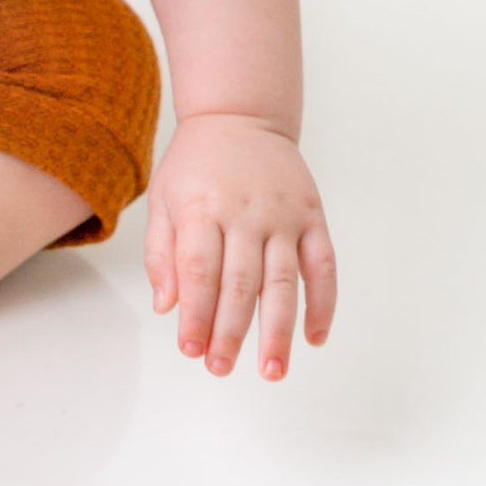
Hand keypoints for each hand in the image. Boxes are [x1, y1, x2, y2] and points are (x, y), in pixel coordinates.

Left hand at [146, 111, 335, 379]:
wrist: (240, 115)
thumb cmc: (196, 164)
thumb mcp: (164, 198)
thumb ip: (162, 253)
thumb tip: (167, 306)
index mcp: (202, 208)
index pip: (198, 271)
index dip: (195, 313)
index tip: (191, 349)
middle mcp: (245, 213)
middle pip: (239, 283)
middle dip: (230, 331)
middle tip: (221, 368)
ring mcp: (283, 216)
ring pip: (283, 282)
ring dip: (278, 330)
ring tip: (272, 370)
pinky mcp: (312, 216)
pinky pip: (323, 266)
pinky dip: (323, 304)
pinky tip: (314, 337)